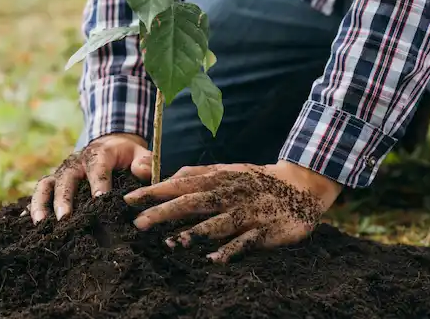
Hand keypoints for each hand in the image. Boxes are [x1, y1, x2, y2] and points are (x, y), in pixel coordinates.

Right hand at [28, 133, 150, 223]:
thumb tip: (143, 171)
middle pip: (66, 178)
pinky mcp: (54, 183)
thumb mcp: (139, 154)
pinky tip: (25, 223)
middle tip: (65, 218)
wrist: (108, 146)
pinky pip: (40, 193)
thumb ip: (144, 162)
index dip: (98, 183)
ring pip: (46, 185)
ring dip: (41, 204)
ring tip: (41, 224)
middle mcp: (75, 163)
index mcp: (97, 154)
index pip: (97, 167)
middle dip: (64, 198)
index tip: (100, 201)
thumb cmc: (125, 156)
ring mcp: (61, 173)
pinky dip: (31, 206)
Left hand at [124, 161, 342, 262]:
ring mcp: (248, 212)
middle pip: (192, 202)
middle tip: (138, 224)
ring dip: (194, 233)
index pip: (179, 184)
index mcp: (218, 178)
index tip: (128, 200)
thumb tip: (163, 178)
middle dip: (164, 213)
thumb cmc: (254, 180)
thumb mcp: (225, 170)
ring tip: (172, 243)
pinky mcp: (267, 230)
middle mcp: (230, 194)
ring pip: (218, 223)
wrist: (301, 186)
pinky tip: (212, 260)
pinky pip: (246, 242)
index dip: (154, 192)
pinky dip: (230, 250)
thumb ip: (196, 175)